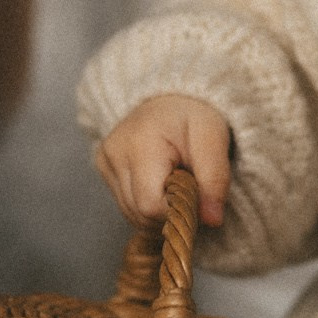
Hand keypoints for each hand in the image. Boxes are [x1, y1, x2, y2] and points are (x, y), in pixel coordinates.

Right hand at [94, 94, 231, 227]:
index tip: (196, 194)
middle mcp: (114, 153)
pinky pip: (125, 205)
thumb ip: (215, 179)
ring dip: (158, 210)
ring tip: (174, 181)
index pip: (151, 206)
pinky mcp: (102, 166)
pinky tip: (159, 182)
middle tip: (188, 185)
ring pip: (131, 214)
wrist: (172, 97)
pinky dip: (146, 203)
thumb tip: (212, 220)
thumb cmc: (195, 115)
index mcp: (140, 144)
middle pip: (139, 213)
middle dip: (169, 211)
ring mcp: (104, 160)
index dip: (178, 210)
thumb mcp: (214, 139)